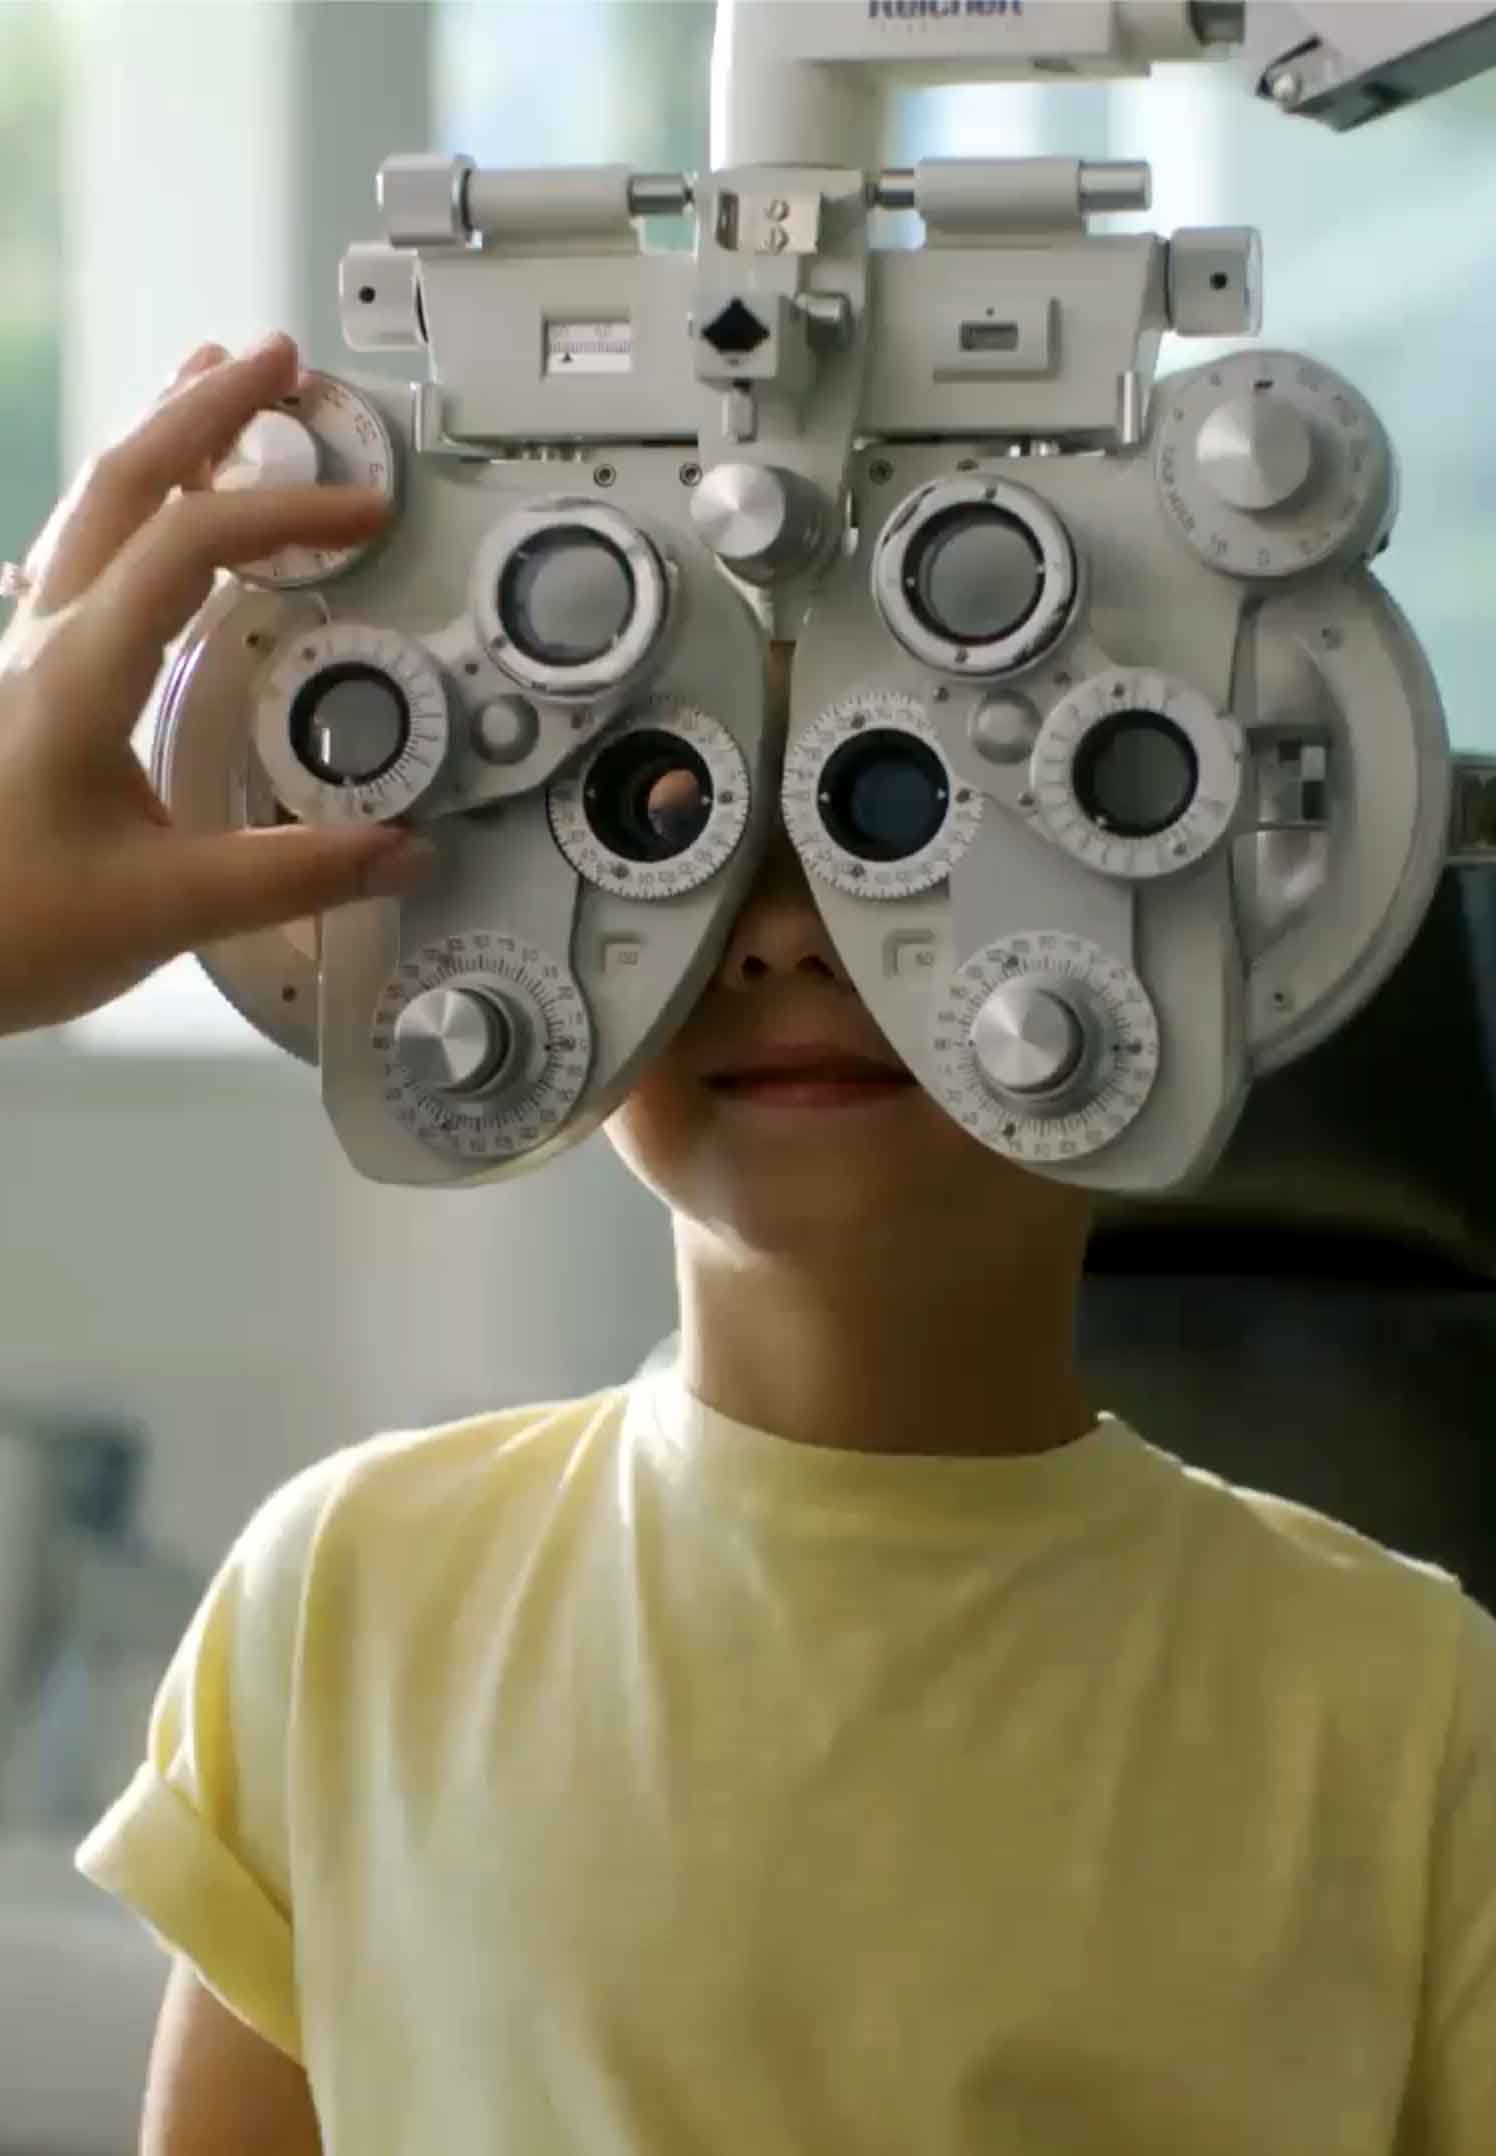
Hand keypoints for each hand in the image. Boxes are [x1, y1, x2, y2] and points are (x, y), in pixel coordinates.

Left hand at [0, 332, 434, 1038]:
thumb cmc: (0, 925)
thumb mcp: (163, 910)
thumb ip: (291, 877)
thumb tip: (390, 851)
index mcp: (75, 673)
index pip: (193, 545)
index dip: (284, 513)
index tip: (360, 515)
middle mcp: (38, 643)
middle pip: (123, 478)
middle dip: (206, 406)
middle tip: (276, 360)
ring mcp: (18, 656)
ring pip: (88, 508)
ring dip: (158, 439)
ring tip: (207, 389)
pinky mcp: (17, 689)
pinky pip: (71, 564)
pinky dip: (123, 516)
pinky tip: (128, 530)